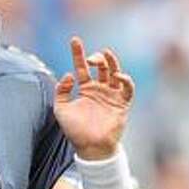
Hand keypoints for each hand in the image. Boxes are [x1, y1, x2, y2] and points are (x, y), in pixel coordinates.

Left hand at [53, 37, 134, 159]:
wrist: (91, 148)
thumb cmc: (75, 131)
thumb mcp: (60, 109)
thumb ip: (60, 91)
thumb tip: (68, 75)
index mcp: (85, 89)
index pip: (82, 67)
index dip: (78, 53)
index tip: (74, 40)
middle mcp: (99, 89)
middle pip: (101, 66)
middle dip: (96, 58)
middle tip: (89, 58)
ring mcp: (111, 95)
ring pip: (115, 72)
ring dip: (111, 62)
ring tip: (104, 55)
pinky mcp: (122, 103)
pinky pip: (127, 88)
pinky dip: (125, 80)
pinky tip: (116, 76)